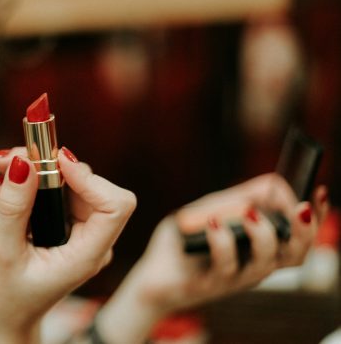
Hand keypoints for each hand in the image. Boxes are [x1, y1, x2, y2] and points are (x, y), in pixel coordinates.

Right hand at [0, 147, 135, 343]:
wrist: (4, 318)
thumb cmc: (4, 298)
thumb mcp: (1, 252)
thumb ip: (14, 207)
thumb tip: (23, 162)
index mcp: (87, 255)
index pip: (114, 205)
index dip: (89, 177)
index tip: (53, 160)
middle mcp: (92, 241)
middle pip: (92, 186)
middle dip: (52, 165)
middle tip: (10, 158)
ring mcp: (81, 233)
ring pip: (73, 183)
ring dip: (38, 169)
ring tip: (0, 167)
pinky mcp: (67, 226)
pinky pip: (59, 191)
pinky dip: (34, 181)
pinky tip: (5, 183)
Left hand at [95, 174, 329, 343]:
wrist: (151, 273)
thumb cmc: (186, 241)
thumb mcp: (213, 210)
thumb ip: (239, 198)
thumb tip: (274, 185)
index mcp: (260, 249)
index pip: (300, 237)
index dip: (315, 217)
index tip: (318, 191)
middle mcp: (254, 265)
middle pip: (296, 255)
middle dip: (305, 231)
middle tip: (300, 208)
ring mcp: (235, 277)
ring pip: (266, 264)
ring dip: (262, 234)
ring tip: (248, 213)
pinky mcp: (211, 284)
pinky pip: (225, 266)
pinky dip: (222, 240)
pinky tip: (212, 223)